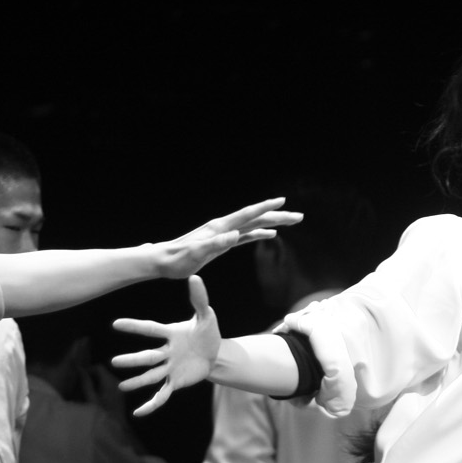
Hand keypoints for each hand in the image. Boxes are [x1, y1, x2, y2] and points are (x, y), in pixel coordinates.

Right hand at [81, 361, 126, 413]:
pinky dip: (100, 387)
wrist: (115, 429)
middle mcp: (117, 382)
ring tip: (85, 391)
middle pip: (102, 372)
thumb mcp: (90, 398)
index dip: (87, 370)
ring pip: (105, 379)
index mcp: (110, 382)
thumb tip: (79, 368)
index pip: (98, 367)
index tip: (78, 377)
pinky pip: (109, 386)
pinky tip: (94, 396)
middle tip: (80, 385)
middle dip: (91, 376)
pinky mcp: (119, 395)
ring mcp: (119, 389)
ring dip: (95, 382)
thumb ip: (85, 382)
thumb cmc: (101, 414)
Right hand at [112, 275, 221, 415]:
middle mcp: (166, 352)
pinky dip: (151, 404)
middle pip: (148, 357)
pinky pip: (162, 394)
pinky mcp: (175, 381)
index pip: (151, 329)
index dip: (135, 327)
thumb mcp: (206, 316)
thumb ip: (200, 298)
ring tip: (122, 387)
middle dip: (133, 360)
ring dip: (137, 381)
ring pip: (151, 375)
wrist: (215, 353)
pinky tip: (138, 413)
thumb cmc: (207, 332)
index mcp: (170, 334)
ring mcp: (169, 368)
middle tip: (115, 362)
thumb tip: (195, 277)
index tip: (116, 324)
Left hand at [157, 197, 301, 278]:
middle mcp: (223, 227)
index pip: (247, 214)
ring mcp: (223, 233)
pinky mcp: (221, 242)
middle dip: (277, 215)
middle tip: (299, 216)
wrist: (162, 261)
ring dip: (272, 223)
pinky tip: (268, 235)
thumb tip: (235, 234)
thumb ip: (215, 244)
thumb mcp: (196, 254)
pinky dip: (259, 233)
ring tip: (290, 222)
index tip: (283, 201)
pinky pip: (245, 236)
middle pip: (255, 218)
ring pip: (253, 225)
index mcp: (220, 227)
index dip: (266, 207)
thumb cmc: (177, 260)